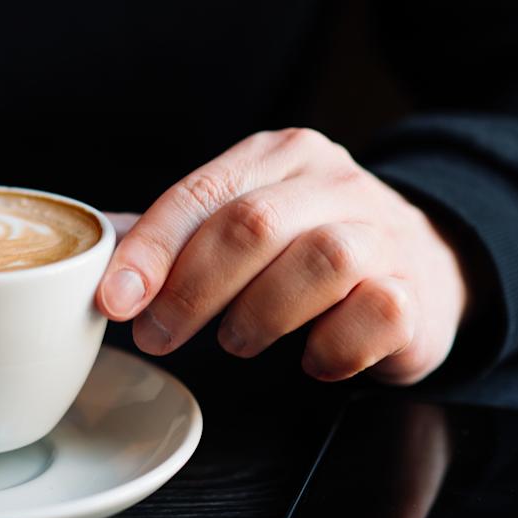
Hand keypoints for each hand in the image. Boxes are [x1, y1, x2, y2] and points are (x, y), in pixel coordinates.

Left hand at [96, 128, 469, 383]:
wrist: (422, 268)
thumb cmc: (304, 250)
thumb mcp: (238, 225)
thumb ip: (172, 237)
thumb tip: (96, 256)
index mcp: (276, 157)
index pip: (200, 196)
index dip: (150, 251)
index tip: (115, 300)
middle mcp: (331, 183)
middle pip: (251, 226)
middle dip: (191, 291)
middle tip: (159, 337)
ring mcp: (382, 232)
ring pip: (319, 261)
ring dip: (260, 315)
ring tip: (238, 340)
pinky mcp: (416, 290)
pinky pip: (375, 313)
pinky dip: (332, 347)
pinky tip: (310, 360)